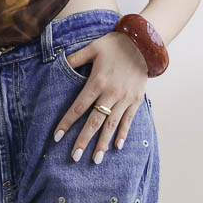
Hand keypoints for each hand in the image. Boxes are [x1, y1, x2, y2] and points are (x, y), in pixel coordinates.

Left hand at [54, 31, 149, 162]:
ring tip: (96, 159)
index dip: (67, 122)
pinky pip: (128, 120)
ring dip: (103, 143)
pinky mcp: (137, 100)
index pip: (78, 107)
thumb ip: (76, 58)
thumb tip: (58, 62)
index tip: (57, 137)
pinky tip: (116, 147)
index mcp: (97, 82)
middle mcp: (111, 93)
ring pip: (111, 125)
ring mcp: (125, 99)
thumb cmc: (115, 45)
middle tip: (74, 157)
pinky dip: (122, 133)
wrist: (145, 44)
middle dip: (83, 140)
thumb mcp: (93, 47)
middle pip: (94, 121)